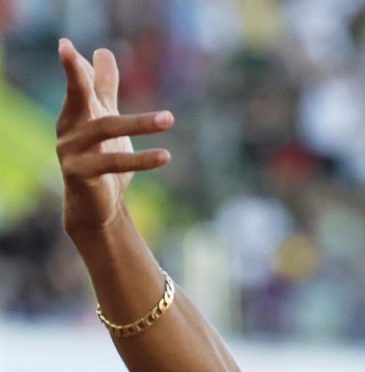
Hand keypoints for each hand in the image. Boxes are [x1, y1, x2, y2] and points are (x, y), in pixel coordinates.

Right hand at [54, 38, 174, 234]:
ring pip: (106, 128)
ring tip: (169, 119)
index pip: (79, 84)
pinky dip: (141, 160)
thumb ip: (103, 88)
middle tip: (70, 52)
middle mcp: (68, 128)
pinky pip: (113, 163)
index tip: (66, 44)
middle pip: (77, 96)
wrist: (96, 205)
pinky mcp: (80, 173)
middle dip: (77, 75)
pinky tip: (165, 155)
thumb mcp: (105, 119)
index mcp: (76, 112)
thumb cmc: (101, 156)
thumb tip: (103, 50)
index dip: (74, 66)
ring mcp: (70, 150)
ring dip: (140, 123)